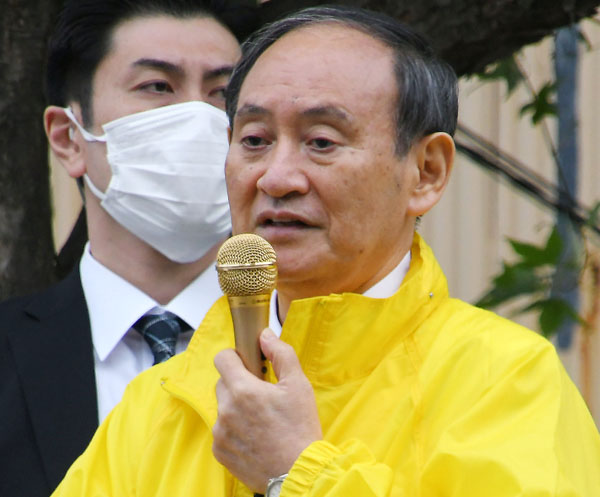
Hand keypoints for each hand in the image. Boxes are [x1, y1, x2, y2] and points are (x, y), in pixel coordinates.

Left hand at [212, 328, 321, 492]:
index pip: (222, 359)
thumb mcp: (298, 385)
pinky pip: (222, 431)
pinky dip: (234, 430)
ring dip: (237, 407)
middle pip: (223, 383)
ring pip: (223, 408)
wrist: (298, 473)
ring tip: (261, 420)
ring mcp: (220, 433)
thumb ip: (280, 354)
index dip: (235, 357)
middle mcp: (226, 410)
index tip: (248, 364)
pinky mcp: (220, 452)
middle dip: (239, 383)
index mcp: (243, 390)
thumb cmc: (300, 428)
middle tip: (262, 395)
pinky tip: (255, 437)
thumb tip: (265, 335)